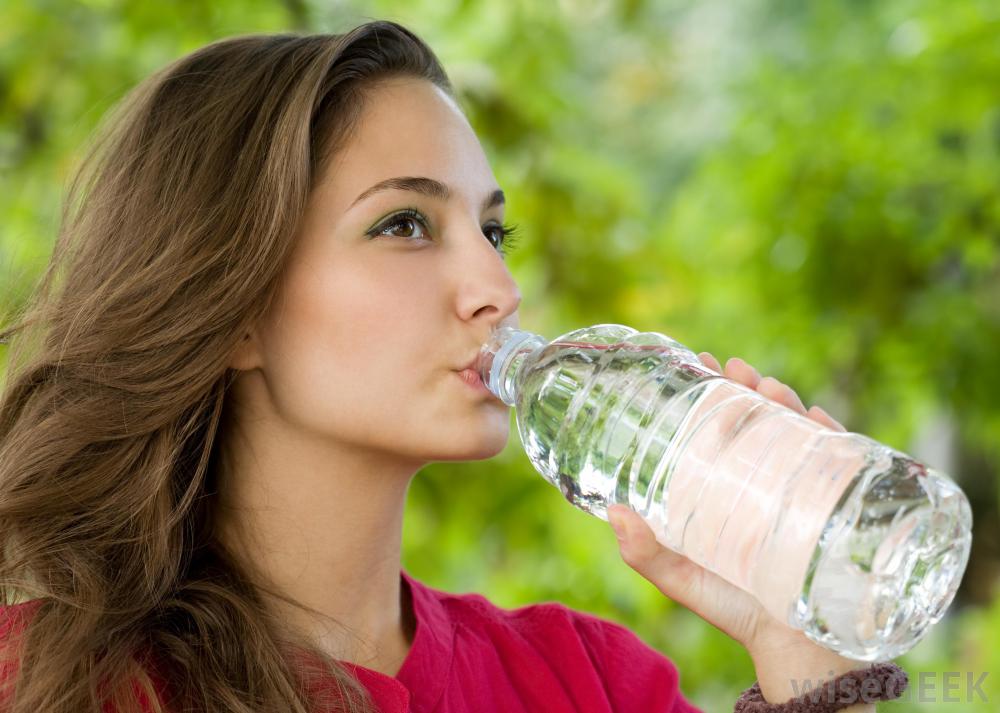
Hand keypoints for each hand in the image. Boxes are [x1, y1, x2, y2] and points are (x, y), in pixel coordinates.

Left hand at [606, 352, 847, 656]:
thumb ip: (644, 552)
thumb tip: (612, 511)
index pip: (719, 427)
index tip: (698, 363)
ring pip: (796, 429)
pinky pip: (840, 458)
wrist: (794, 650)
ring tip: (769, 387)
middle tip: (736, 368)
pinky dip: (829, 433)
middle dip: (749, 386)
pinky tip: (815, 417)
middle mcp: (763, 480)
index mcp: (725, 487)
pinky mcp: (836, 503)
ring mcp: (802, 488)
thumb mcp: (681, 577)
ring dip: (785, 400)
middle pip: (758, 419)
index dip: (710, 392)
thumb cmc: (733, 608)